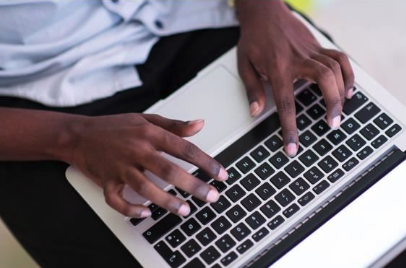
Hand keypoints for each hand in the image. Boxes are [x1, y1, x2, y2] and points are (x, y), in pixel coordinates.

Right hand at [67, 113, 227, 217]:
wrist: (79, 134)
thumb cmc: (115, 127)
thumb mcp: (145, 119)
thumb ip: (174, 125)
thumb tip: (200, 124)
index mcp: (149, 134)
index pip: (184, 148)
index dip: (206, 162)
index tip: (221, 174)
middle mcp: (136, 151)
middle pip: (169, 171)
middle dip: (193, 186)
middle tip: (211, 196)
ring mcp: (120, 167)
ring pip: (146, 189)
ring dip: (168, 202)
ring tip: (185, 210)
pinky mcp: (106, 181)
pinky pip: (118, 201)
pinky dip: (131, 209)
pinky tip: (146, 213)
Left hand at [236, 0, 354, 156]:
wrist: (264, 13)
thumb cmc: (253, 39)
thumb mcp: (244, 64)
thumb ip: (252, 89)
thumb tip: (256, 112)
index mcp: (277, 68)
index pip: (286, 103)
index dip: (290, 128)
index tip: (292, 148)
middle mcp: (297, 59)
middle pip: (324, 80)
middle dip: (332, 104)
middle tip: (332, 125)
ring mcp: (310, 51)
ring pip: (335, 69)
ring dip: (341, 92)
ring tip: (339, 113)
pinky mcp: (318, 46)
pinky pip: (339, 58)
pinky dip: (347, 74)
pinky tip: (347, 89)